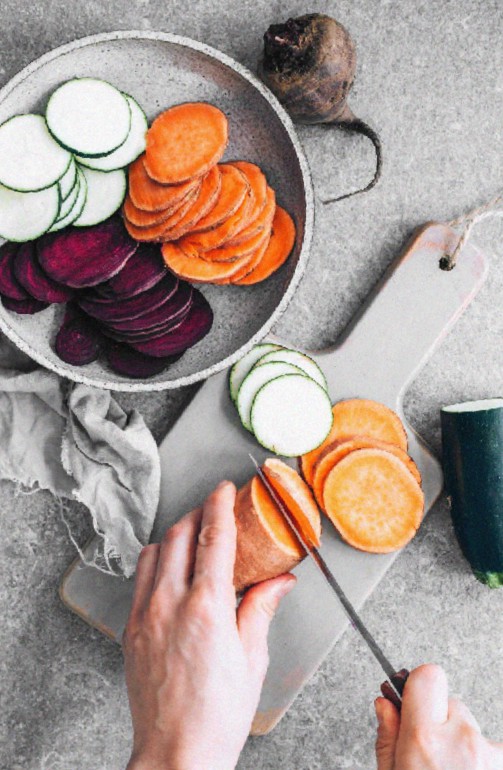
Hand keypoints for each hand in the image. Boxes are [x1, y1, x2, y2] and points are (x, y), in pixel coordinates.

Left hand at [123, 480, 295, 769]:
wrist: (176, 754)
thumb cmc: (217, 714)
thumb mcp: (252, 658)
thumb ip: (261, 608)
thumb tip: (281, 580)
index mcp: (208, 606)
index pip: (213, 537)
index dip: (220, 505)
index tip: (224, 489)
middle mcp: (170, 603)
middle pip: (179, 534)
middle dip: (196, 512)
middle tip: (212, 508)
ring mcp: (145, 614)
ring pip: (154, 552)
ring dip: (174, 536)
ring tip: (192, 537)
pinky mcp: (131, 629)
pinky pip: (139, 578)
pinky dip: (156, 562)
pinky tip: (170, 572)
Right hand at [375, 664, 502, 768]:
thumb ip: (388, 738)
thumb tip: (385, 705)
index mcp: (424, 738)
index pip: (428, 675)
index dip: (418, 683)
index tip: (413, 697)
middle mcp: (459, 738)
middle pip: (449, 701)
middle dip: (438, 719)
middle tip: (429, 750)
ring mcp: (487, 750)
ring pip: (468, 723)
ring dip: (459, 738)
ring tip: (448, 767)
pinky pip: (487, 743)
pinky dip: (478, 755)